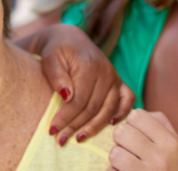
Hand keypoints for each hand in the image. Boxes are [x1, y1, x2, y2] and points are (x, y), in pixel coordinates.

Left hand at [24, 24, 133, 145]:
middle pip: (93, 107)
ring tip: (79, 138)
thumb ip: (57, 76)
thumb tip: (67, 97)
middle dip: (76, 126)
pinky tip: (112, 125)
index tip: (52, 130)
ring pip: (109, 108)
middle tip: (61, 140)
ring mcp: (114, 76)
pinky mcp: (118, 81)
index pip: (78, 100)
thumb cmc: (57, 50)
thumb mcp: (49, 58)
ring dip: (95, 127)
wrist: (70, 38)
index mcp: (88, 66)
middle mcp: (105, 72)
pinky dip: (123, 113)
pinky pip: (127, 99)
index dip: (65, 118)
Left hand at [109, 109, 177, 170]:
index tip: (138, 135)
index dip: (132, 124)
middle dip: (122, 141)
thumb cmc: (177, 170)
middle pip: (121, 132)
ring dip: (117, 160)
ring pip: (114, 153)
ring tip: (128, 165)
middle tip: (130, 150)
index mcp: (171, 142)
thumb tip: (135, 111)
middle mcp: (161, 157)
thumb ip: (160, 124)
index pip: (136, 116)